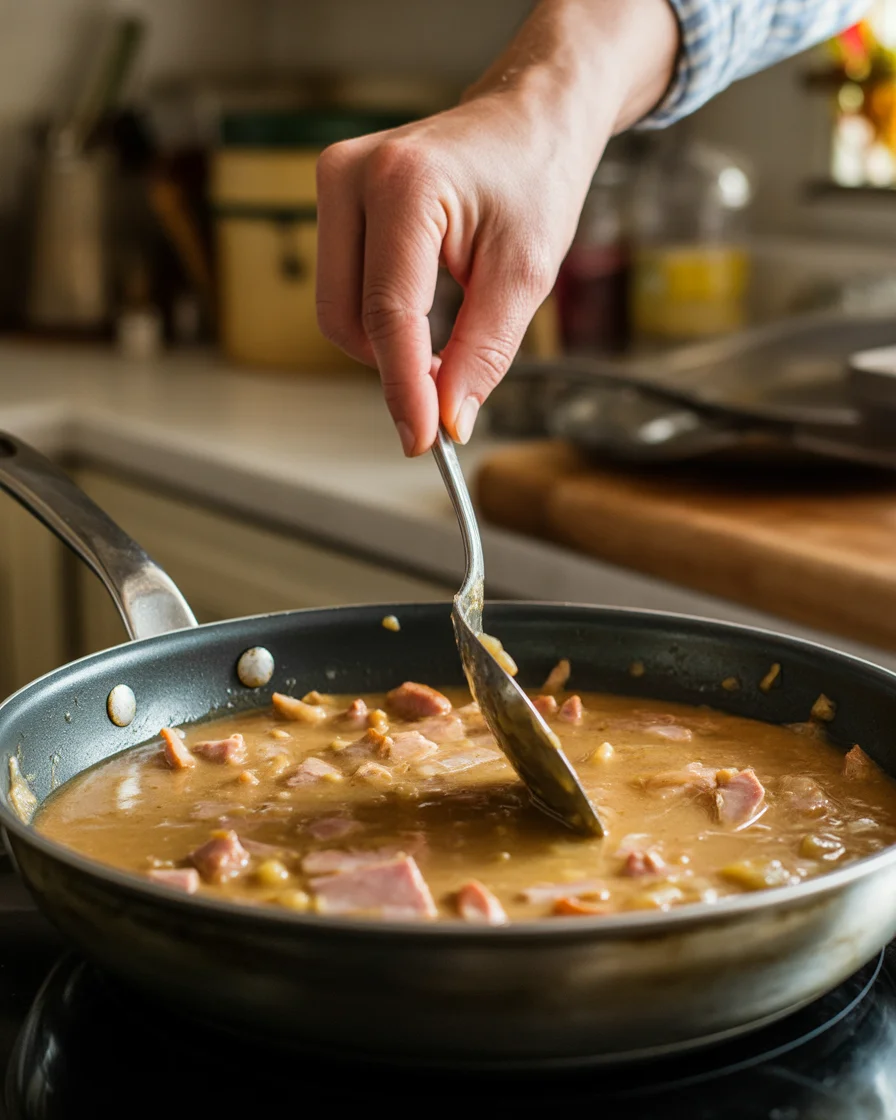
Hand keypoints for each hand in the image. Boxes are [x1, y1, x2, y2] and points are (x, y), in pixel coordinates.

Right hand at [316, 0, 678, 454]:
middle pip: (346, 319)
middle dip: (393, 368)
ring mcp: (335, 183)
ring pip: (337, 309)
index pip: (389, 312)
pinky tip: (422, 317)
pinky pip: (343, 287)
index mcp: (403, 184)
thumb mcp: (526, 272)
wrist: (529, 116)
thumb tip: (451, 418)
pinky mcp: (335, 198)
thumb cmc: (535, 174)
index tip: (423, 440)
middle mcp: (352, 175)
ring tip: (444, 345)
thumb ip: (484, 352)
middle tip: (447, 391)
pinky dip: (379, 321)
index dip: (404, 388)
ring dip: (385, 346)